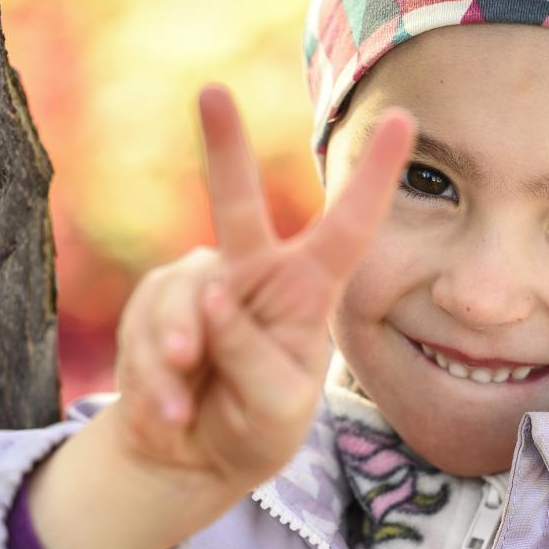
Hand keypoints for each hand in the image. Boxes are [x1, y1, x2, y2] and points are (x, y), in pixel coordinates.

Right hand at [109, 83, 415, 493]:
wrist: (189, 456)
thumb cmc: (253, 427)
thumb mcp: (275, 409)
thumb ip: (253, 357)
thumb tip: (212, 296)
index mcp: (306, 293)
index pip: (348, 229)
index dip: (373, 177)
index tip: (402, 120)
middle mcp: (253, 275)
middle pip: (238, 206)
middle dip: (223, 149)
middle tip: (211, 92)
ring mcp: (197, 287)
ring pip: (183, 299)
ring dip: (178, 355)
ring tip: (183, 407)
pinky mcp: (153, 306)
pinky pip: (146, 330)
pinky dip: (155, 379)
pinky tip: (168, 411)